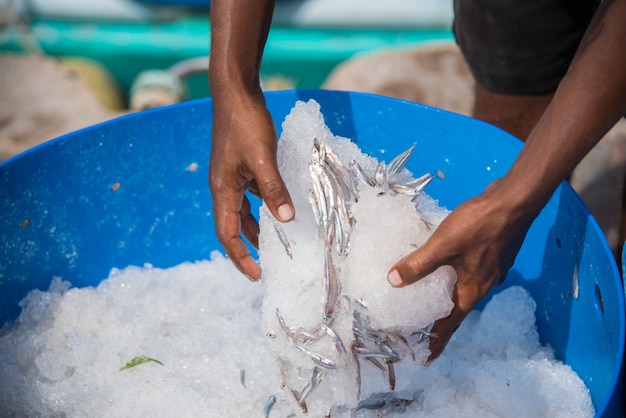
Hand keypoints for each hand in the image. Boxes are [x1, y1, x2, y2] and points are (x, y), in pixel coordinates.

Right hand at [209, 95, 294, 280]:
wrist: (235, 92)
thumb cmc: (245, 123)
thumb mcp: (262, 158)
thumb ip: (274, 189)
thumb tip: (286, 219)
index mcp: (222, 189)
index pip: (227, 234)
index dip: (239, 257)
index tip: (256, 275)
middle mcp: (224, 186)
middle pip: (233, 226)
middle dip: (248, 247)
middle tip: (267, 264)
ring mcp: (232, 176)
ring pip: (244, 210)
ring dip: (258, 226)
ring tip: (277, 241)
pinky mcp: (242, 166)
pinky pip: (252, 193)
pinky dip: (264, 205)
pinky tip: (281, 206)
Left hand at [387, 179, 535, 362]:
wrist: (516, 200)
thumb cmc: (481, 225)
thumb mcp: (443, 245)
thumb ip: (418, 264)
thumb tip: (393, 282)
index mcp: (472, 290)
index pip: (451, 324)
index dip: (437, 341)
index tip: (426, 358)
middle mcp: (484, 284)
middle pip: (457, 309)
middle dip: (439, 321)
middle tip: (419, 328)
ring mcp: (491, 267)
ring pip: (463, 288)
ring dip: (446, 296)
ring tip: (427, 296)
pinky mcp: (492, 252)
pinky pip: (468, 271)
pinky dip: (453, 274)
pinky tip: (443, 263)